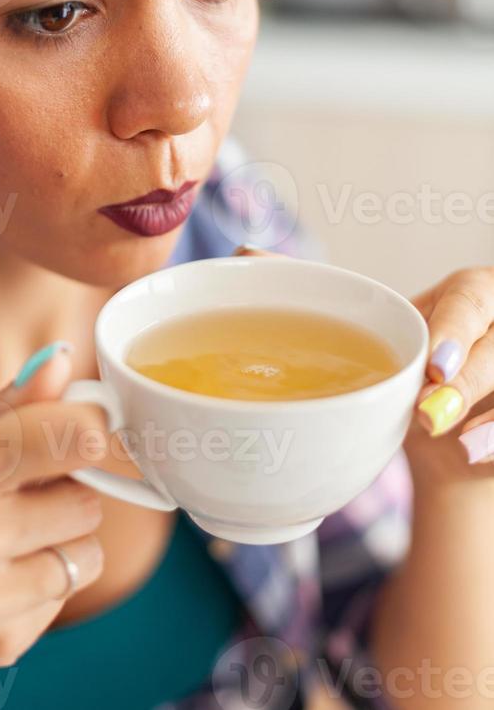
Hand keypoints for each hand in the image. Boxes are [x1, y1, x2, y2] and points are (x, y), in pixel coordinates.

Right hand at [0, 347, 110, 706]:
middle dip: (65, 490)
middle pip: (86, 495)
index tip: (83, 426)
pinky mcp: (0, 642)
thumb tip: (61, 361)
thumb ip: (6, 406)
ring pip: (88, 550)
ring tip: (9, 539)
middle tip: (23, 493)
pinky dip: (42, 584)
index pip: (75, 435)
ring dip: (61, 540)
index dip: (91, 424)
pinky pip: (65, 596)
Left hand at [233, 248, 493, 480]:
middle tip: (429, 409)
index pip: (474, 296)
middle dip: (471, 375)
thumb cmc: (406, 373)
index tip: (429, 364)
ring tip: (451, 440)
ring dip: (487, 414)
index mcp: (470, 295)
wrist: (449, 439)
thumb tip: (243, 254)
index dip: (458, 327)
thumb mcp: (371, 333)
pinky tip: (471, 458)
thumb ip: (319, 293)